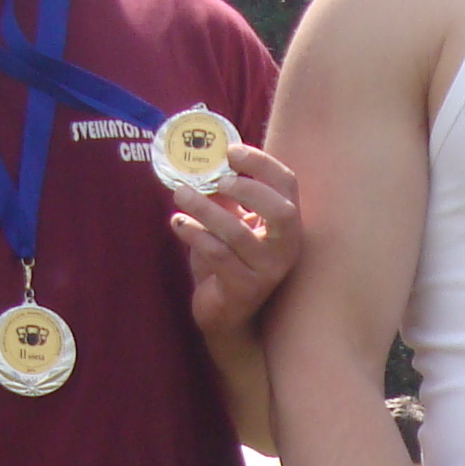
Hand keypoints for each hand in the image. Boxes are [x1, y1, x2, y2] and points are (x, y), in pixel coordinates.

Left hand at [175, 145, 301, 342]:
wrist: (225, 314)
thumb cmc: (227, 262)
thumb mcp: (228, 222)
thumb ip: (222, 195)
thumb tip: (202, 160)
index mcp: (286, 224)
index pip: (287, 184)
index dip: (261, 163)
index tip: (230, 151)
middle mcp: (286, 248)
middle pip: (281, 211)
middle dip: (247, 188)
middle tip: (217, 179)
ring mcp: (268, 272)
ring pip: (237, 233)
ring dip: (205, 209)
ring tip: (179, 194)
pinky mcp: (244, 290)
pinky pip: (217, 255)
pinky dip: (194, 234)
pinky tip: (177, 223)